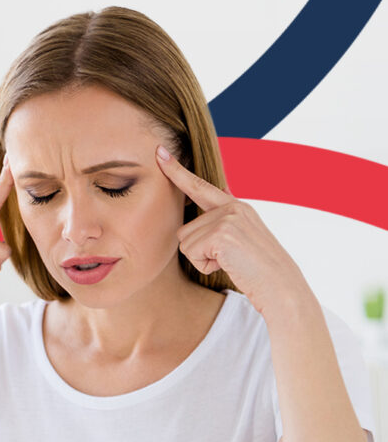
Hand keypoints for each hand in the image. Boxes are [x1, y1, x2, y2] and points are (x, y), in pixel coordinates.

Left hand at [156, 146, 311, 319]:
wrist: (282, 288)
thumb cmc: (259, 271)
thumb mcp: (242, 239)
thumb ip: (223, 222)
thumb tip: (211, 201)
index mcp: (236, 206)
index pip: (200, 186)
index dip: (177, 171)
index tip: (159, 153)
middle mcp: (232, 207)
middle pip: (185, 229)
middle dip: (199, 251)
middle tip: (229, 259)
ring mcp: (228, 217)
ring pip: (185, 241)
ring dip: (202, 259)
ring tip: (230, 262)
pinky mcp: (222, 233)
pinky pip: (191, 251)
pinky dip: (205, 265)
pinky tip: (228, 265)